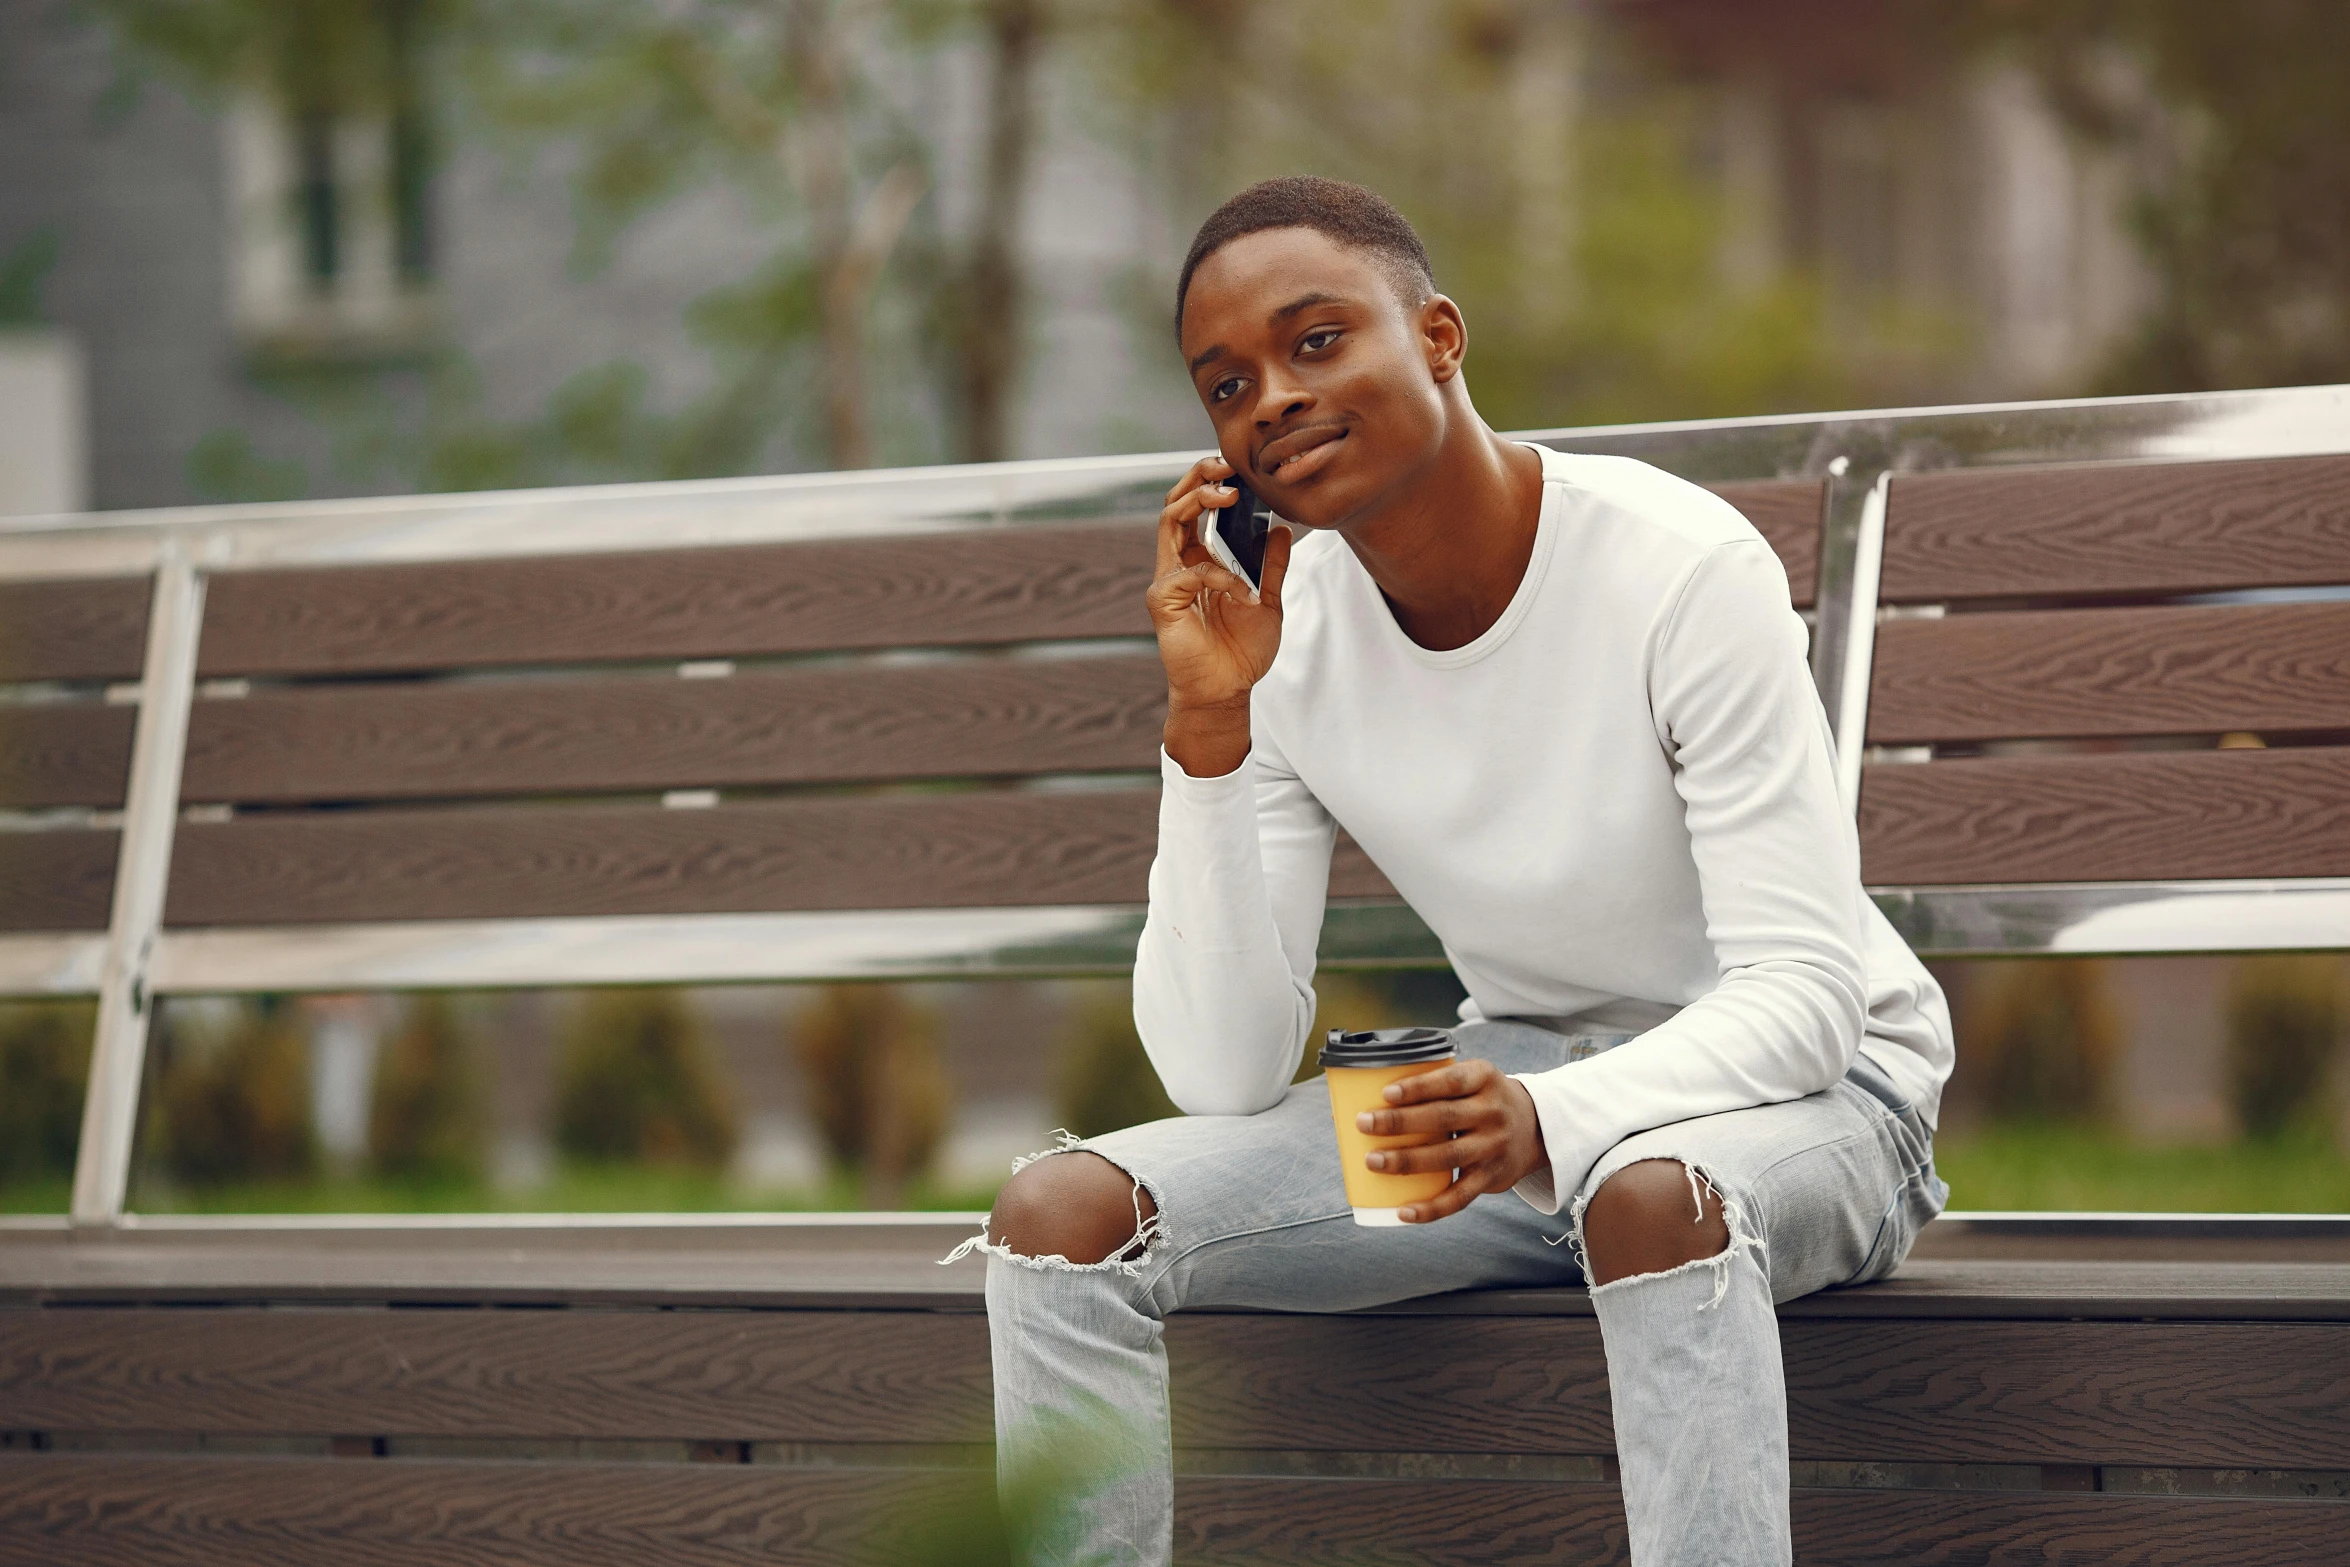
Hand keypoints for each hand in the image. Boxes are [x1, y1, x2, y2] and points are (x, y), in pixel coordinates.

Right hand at [1149, 453, 1294, 776]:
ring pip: (1170, 521)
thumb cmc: (1241, 651)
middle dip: (1199, 478)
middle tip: (1226, 466)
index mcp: (1200, 560)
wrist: (1227, 691)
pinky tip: (1242, 589)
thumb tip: (1281, 528)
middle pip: (1177, 504)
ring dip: (1198, 502)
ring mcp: (1168, 580)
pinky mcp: (1163, 601)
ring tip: (1227, 495)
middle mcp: (1179, 564)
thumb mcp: (1269, 600)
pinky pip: (1188, 572)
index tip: (1238, 469)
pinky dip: (1217, 573)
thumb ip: (1272, 565)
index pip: (1197, 509)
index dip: (1211, 483)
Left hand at [1354, 1058, 1548, 1222]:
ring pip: (1448, 1156)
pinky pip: (1460, 1197)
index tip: (1386, 1093)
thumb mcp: (1470, 1080)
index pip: (1451, 1080)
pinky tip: (1404, 1211)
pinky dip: (1432, 1208)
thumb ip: (1430, 1085)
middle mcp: (1493, 1112)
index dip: (1419, 1086)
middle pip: (1443, 1117)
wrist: (1534, 1128)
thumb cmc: (1480, 1100)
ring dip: (1407, 1160)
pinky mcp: (1491, 1178)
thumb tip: (1352, 1101)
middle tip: (1363, 1123)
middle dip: (1400, 1122)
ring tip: (1373, 1161)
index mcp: (1484, 1079)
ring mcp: (1493, 1146)